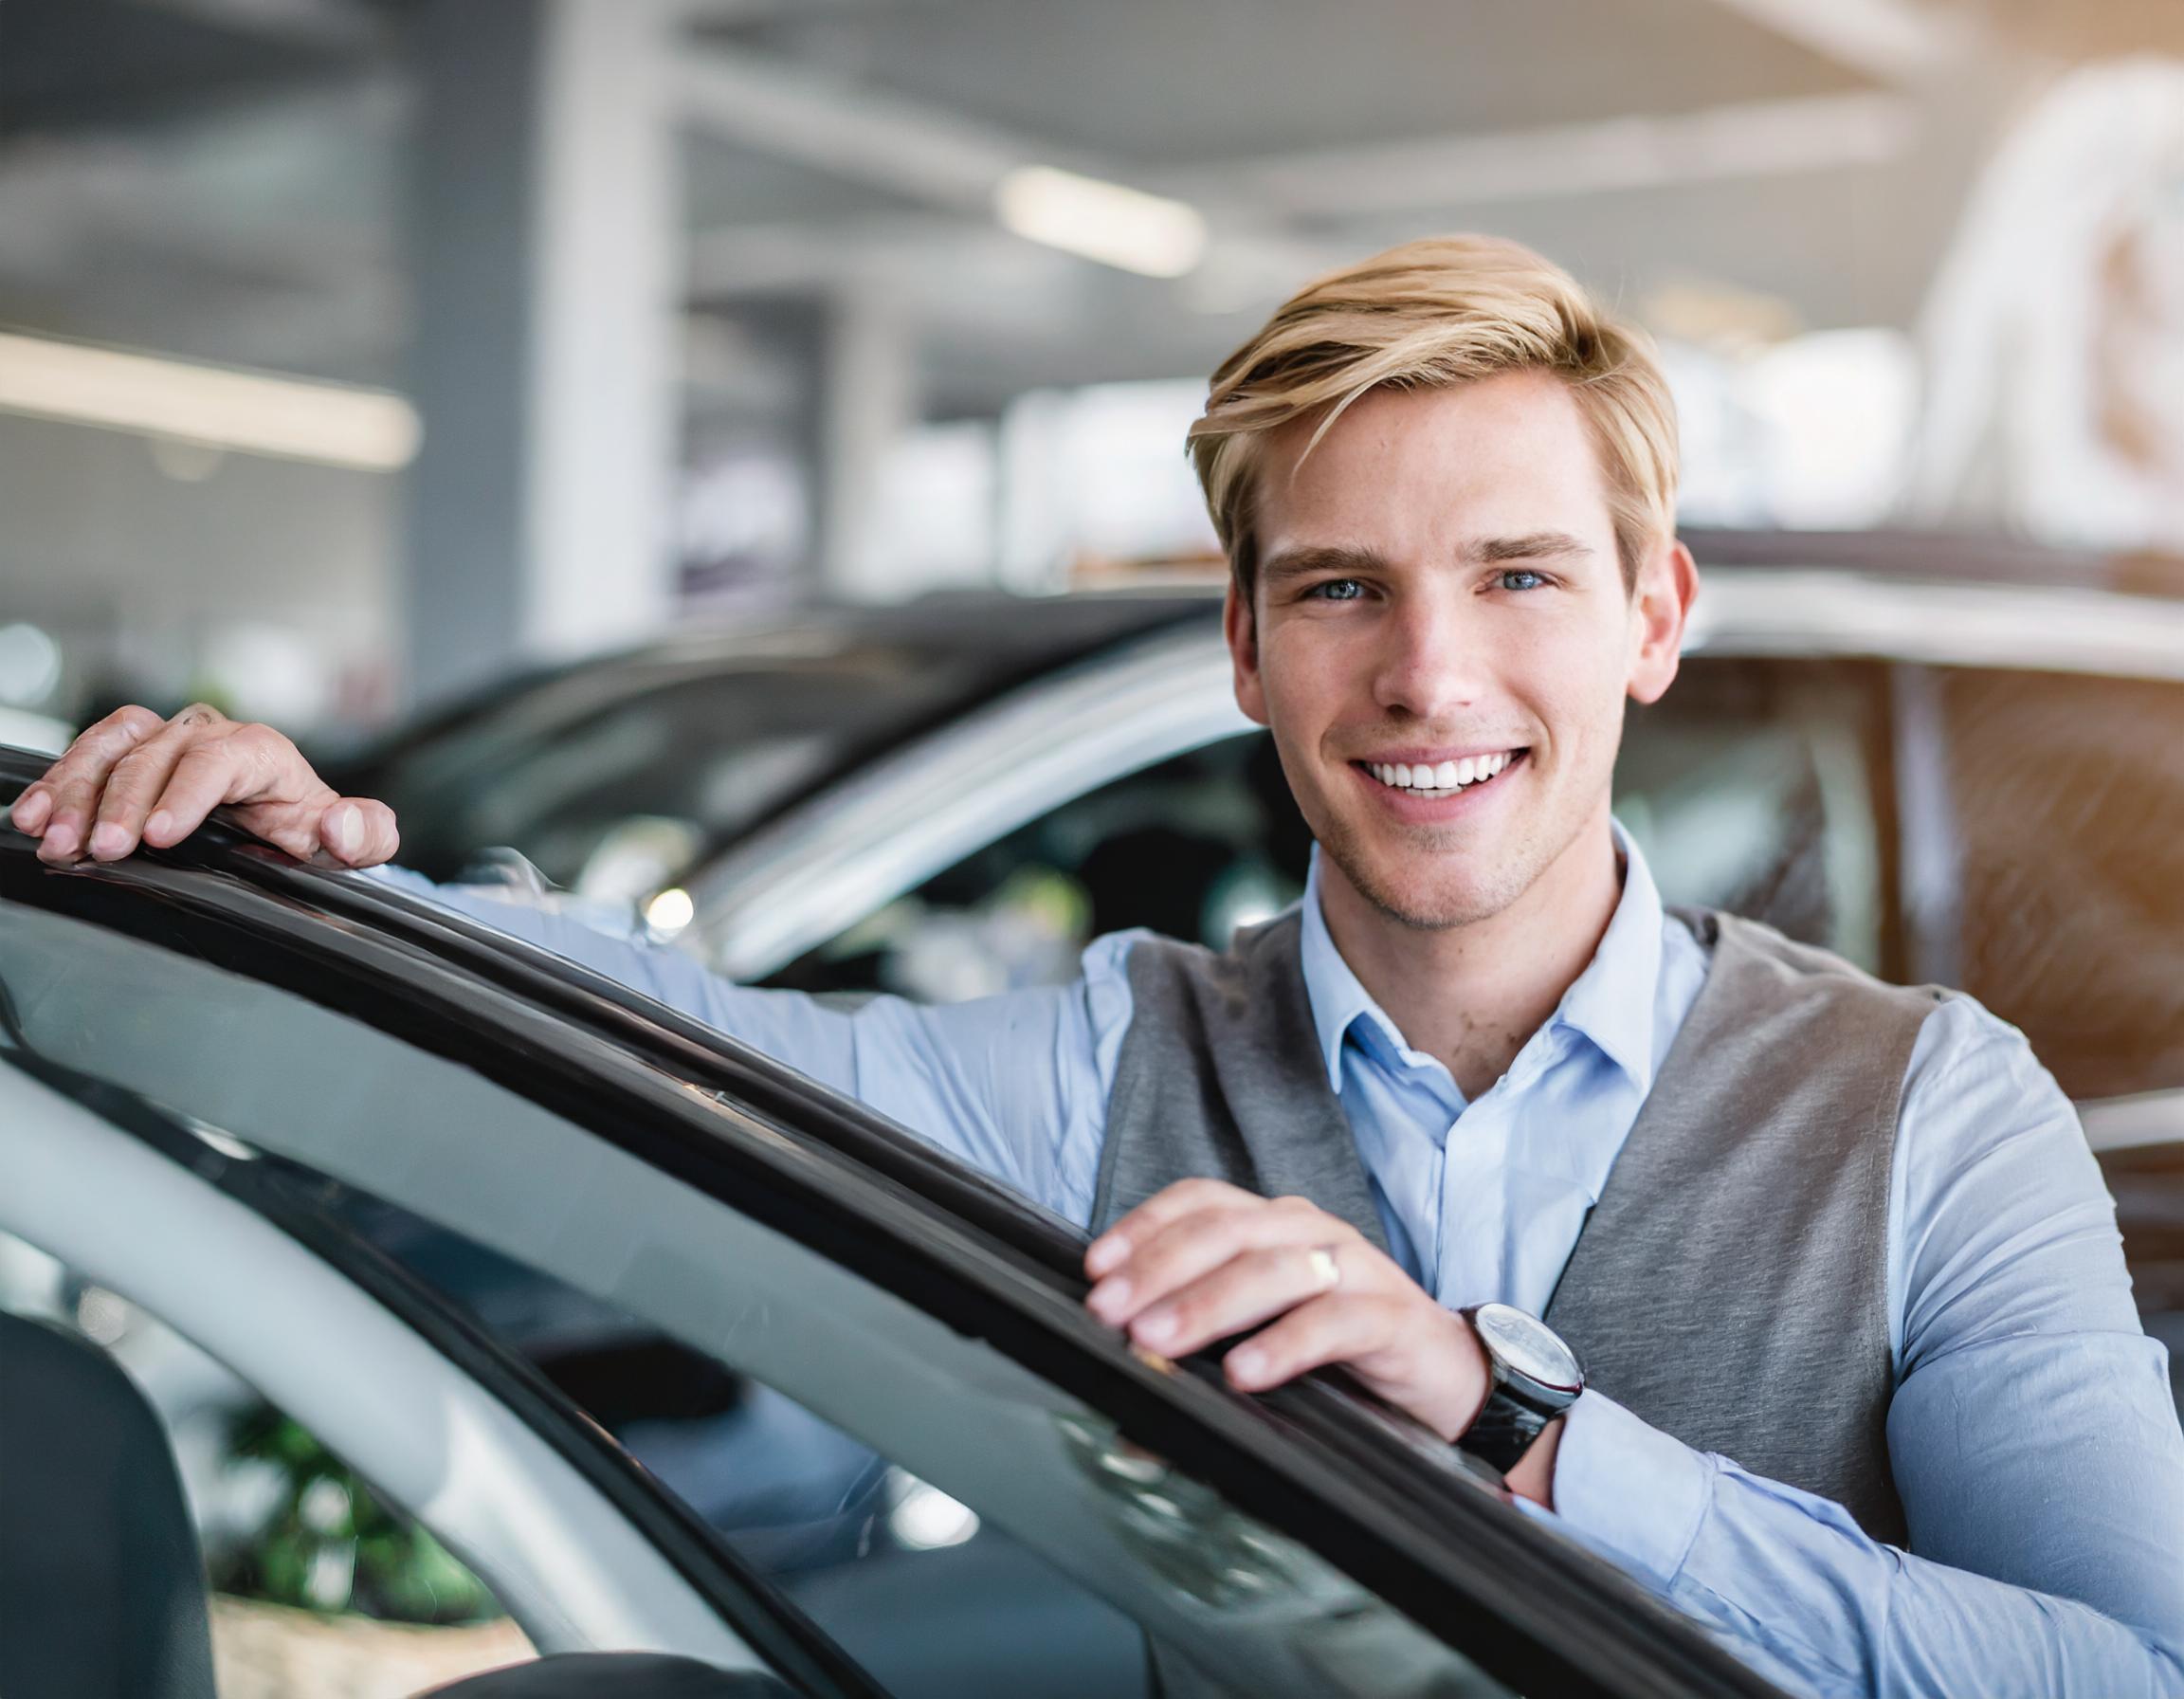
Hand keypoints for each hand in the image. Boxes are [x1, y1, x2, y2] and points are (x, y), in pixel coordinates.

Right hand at [9, 703, 398, 868]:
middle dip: (121, 804)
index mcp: (262, 752)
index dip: (185, 795)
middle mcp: (210, 736)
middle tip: (97, 849)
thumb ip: (365, 834)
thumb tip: (340, 824)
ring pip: (112, 747)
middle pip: (156, 756)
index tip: (159, 835)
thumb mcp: (353, 840)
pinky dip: (57, 783)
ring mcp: (166, 741)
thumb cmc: (314, 830)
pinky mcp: (132, 753)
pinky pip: (89, 753)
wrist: (287, 823)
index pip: (219, 762)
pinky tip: (32, 815)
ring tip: (54, 838)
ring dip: (76, 792)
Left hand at [1084, 1178, 1493, 1442]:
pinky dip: (1285, 1344)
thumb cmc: (1345, 1353)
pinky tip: (1244, 1372)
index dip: (1144, 1226)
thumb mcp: (1264, 1340)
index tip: (1095, 1267)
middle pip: (1226, 1230)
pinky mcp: (1392, 1317)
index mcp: (1275, 1224)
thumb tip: (1126, 1401)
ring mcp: (1355, 1269)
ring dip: (1208, 1304)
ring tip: (1158, 1340)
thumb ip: (1203, 1353)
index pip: (1201, 1200)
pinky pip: (1335, 1321)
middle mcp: (1311, 1232)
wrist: (1447, 1378)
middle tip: (1110, 1311)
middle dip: (1160, 1268)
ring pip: (1273, 1269)